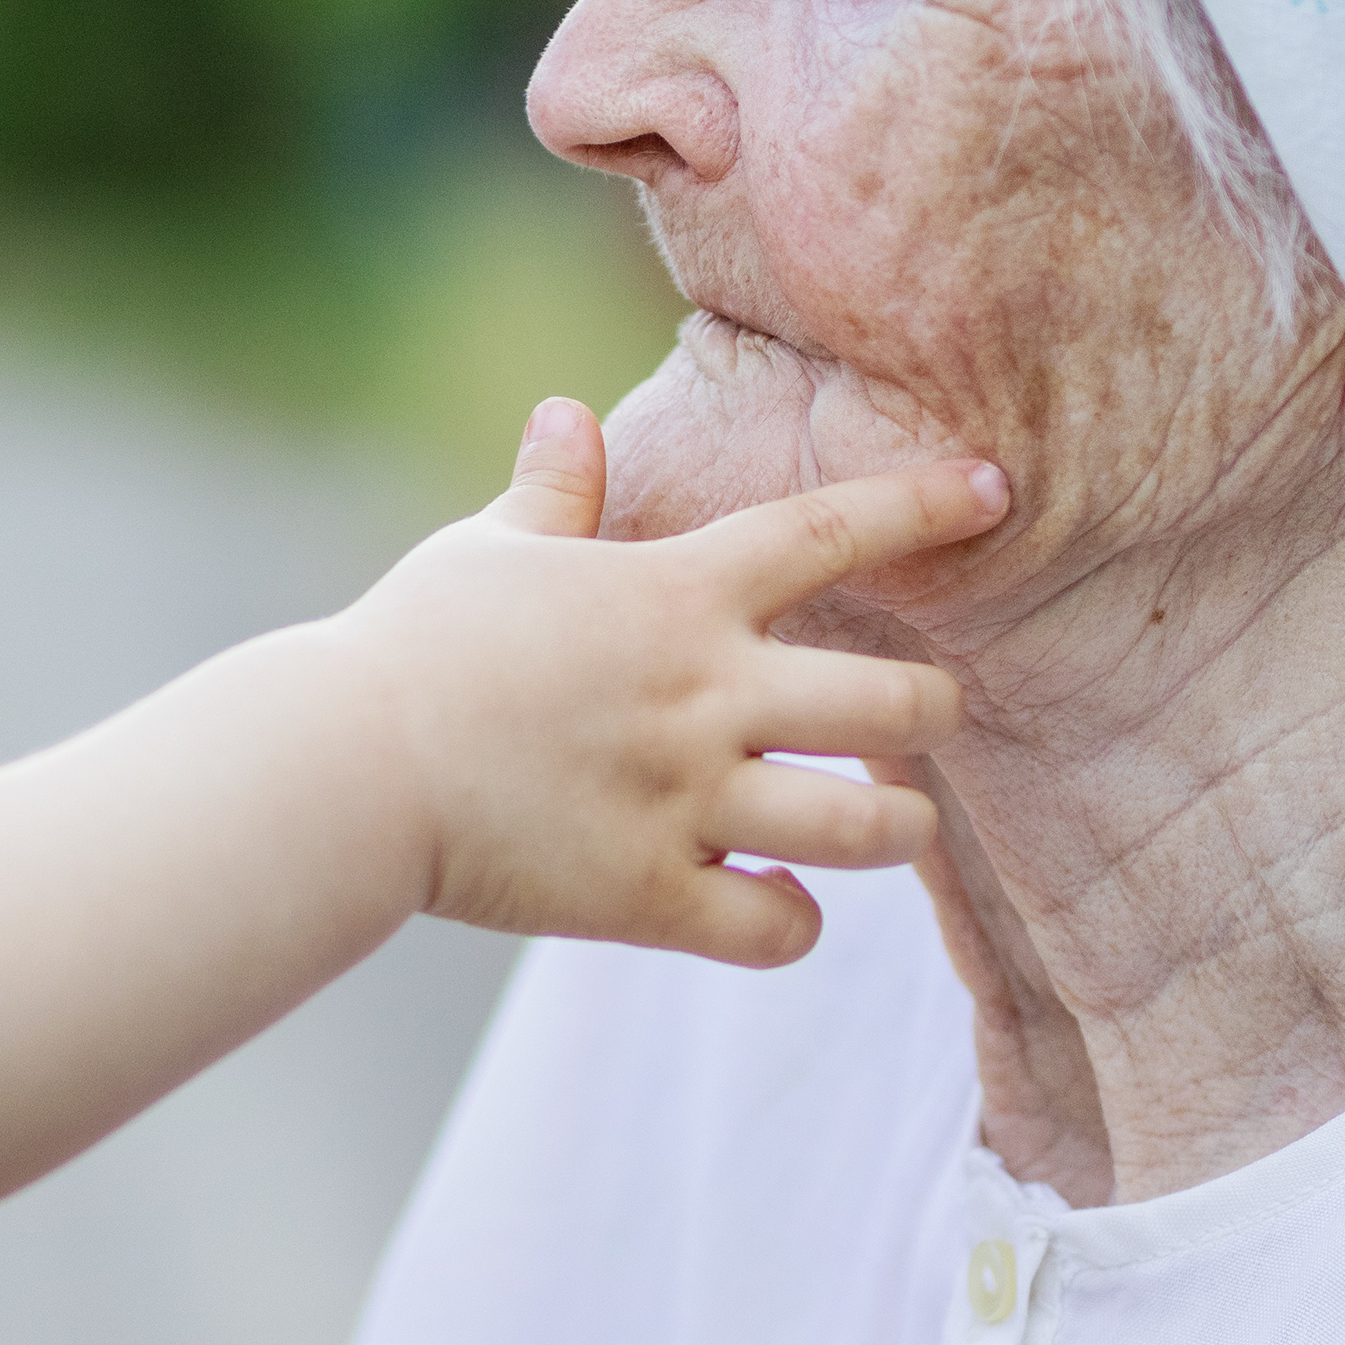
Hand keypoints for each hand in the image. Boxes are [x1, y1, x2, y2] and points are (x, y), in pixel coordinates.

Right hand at [336, 405, 993, 967]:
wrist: (346, 769)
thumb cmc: (412, 648)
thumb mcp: (485, 551)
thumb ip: (551, 492)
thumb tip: (566, 416)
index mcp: (675, 595)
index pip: (832, 532)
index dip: (927, 505)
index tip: (999, 491)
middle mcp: (704, 694)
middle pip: (898, 704)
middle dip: (934, 713)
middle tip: (920, 720)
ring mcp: (684, 800)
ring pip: (870, 830)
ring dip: (896, 829)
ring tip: (884, 824)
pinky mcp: (648, 895)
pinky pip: (777, 927)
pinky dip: (793, 921)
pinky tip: (776, 904)